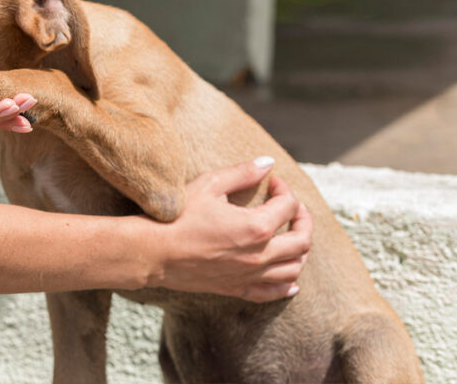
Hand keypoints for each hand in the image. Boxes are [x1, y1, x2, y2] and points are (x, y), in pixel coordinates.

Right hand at [149, 158, 311, 302]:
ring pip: (294, 269)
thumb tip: (268, 162)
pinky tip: (290, 280)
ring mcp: (250, 275)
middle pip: (302, 240)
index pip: (288, 206)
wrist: (153, 252)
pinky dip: (287, 286)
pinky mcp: (237, 289)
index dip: (284, 189)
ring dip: (299, 251)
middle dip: (302, 219)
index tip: (272, 182)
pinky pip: (273, 293)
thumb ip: (243, 172)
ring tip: (291, 236)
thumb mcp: (210, 185)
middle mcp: (260, 255)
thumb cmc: (178, 217)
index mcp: (256, 227)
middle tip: (293, 206)